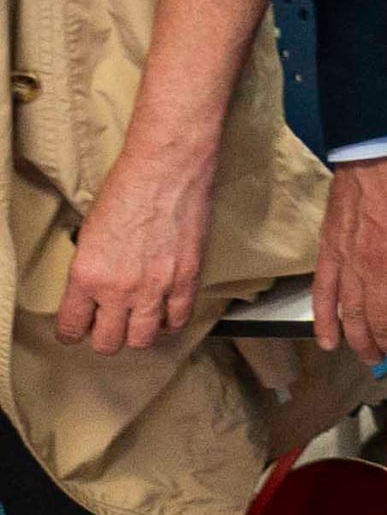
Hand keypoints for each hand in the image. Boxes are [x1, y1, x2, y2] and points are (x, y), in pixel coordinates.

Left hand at [57, 145, 212, 353]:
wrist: (166, 172)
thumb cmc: (126, 191)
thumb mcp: (88, 235)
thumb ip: (90, 271)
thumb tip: (94, 293)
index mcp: (86, 276)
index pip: (71, 327)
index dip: (73, 333)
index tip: (78, 330)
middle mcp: (118, 289)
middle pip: (108, 342)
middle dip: (105, 338)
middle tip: (108, 327)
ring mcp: (155, 287)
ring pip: (144, 339)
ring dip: (138, 334)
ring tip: (138, 323)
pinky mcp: (186, 279)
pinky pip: (178, 319)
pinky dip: (170, 322)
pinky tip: (166, 314)